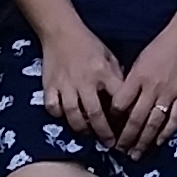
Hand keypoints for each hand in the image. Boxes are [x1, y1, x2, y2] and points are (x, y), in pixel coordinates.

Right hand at [37, 25, 123, 142]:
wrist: (61, 32)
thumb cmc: (89, 44)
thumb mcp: (109, 57)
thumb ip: (117, 77)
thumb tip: (126, 100)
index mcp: (103, 72)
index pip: (117, 100)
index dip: (123, 118)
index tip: (127, 129)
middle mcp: (85, 81)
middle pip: (96, 114)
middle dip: (104, 133)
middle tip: (110, 145)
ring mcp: (65, 85)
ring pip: (74, 115)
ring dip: (83, 129)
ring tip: (89, 136)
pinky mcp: (49, 86)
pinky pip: (53, 108)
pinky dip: (60, 116)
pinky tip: (67, 119)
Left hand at [103, 29, 176, 156]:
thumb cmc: (160, 47)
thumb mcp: (140, 61)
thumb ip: (131, 82)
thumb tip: (121, 103)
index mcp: (137, 77)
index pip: (120, 104)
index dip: (113, 120)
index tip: (109, 131)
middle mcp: (151, 88)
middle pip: (135, 119)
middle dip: (126, 138)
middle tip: (120, 151)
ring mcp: (169, 94)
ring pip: (153, 123)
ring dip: (143, 141)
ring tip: (136, 154)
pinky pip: (173, 119)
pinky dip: (165, 133)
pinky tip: (158, 142)